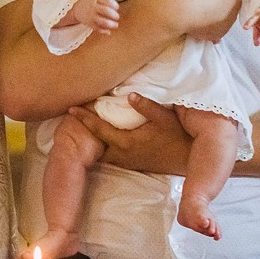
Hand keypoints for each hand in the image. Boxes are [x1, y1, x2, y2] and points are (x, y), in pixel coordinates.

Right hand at [67, 0, 119, 33]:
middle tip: (117, 17)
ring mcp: (90, 16)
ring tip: (116, 25)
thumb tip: (116, 7)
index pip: (108, 1)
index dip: (114, 5)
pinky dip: (104, 31)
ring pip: (103, 21)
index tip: (116, 7)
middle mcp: (93, 7)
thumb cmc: (89, 0)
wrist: (74, 6)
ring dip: (111, 24)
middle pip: (106, 11)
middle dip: (114, 15)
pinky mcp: (89, 23)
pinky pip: (98, 28)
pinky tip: (108, 32)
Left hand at [67, 95, 190, 175]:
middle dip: (84, 131)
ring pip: (103, 151)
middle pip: (96, 143)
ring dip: (94, 139)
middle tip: (73, 117)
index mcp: (126, 142)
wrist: (188, 159)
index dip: (84, 118)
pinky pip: (112, 154)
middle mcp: (122, 154)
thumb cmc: (177, 137)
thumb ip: (146, 106)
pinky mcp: (133, 164)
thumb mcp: (164, 118)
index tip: (71, 109)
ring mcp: (127, 161)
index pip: (99, 129)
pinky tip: (104, 136)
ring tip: (84, 125)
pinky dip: (104, 145)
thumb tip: (130, 95)